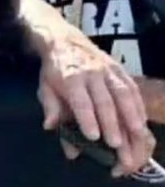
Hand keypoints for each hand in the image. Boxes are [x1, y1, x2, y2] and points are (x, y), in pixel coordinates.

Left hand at [37, 31, 152, 174]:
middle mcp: (92, 74)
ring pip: (124, 94)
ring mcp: (109, 71)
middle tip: (116, 145)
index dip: (87, 119)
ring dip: (132, 116)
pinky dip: (138, 106)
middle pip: (105, 101)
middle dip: (112, 124)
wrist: (65, 41)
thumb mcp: (44, 87)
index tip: (93, 137)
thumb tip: (50, 127)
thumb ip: (50, 108)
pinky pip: (132, 89)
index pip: (81, 102)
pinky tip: (141, 122)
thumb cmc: (54, 70)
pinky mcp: (120, 70)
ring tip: (136, 135)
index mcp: (70, 79)